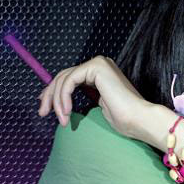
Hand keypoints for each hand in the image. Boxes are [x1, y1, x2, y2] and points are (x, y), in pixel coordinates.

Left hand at [37, 56, 153, 138]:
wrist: (140, 120)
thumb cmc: (125, 120)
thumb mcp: (97, 107)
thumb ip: (82, 98)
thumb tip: (61, 100)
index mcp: (99, 73)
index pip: (69, 79)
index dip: (53, 92)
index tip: (45, 108)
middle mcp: (98, 65)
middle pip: (63, 76)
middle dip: (50, 95)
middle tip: (43, 113)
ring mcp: (98, 64)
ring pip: (64, 79)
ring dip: (58, 101)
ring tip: (62, 120)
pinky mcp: (96, 67)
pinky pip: (70, 80)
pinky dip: (64, 97)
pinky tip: (67, 112)